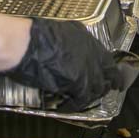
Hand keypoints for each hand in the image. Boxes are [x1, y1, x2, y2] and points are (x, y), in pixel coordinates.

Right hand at [2, 19, 122, 110]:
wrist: (26, 43)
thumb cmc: (36, 35)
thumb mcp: (61, 31)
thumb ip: (73, 42)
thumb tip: (72, 51)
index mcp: (87, 39)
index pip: (106, 59)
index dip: (109, 71)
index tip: (112, 77)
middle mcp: (92, 53)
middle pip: (107, 75)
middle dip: (105, 85)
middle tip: (102, 92)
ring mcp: (87, 69)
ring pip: (97, 88)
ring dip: (91, 96)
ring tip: (84, 101)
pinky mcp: (78, 83)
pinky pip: (82, 99)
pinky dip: (75, 105)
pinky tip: (68, 106)